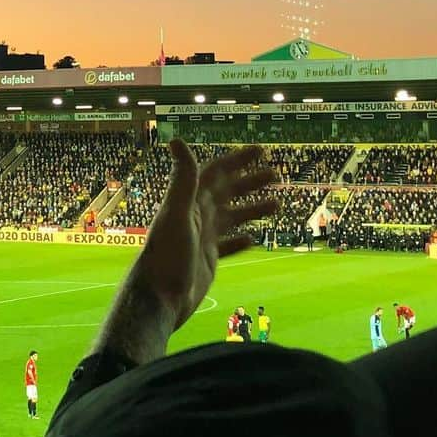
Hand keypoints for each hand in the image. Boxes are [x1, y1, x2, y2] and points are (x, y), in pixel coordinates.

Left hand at [91, 141, 276, 366]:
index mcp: (189, 202)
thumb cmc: (167, 255)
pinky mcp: (206, 260)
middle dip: (250, 181)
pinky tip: (254, 240)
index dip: (237, 160)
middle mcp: (195, 216)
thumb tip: (176, 139)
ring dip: (252, 209)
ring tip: (277, 204)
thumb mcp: (177, 213)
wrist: (160, 298)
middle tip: (275, 173)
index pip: (215, 173)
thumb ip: (183, 179)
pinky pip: (227, 246)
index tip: (260, 151)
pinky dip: (240, 240)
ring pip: (231, 218)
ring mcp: (201, 238)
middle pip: (226, 192)